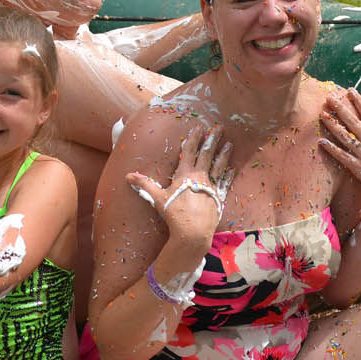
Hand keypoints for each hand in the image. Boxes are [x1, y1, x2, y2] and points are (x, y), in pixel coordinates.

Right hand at [126, 124, 233, 250]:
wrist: (193, 232)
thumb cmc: (174, 214)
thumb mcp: (157, 198)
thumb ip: (144, 185)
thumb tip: (128, 177)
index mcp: (185, 174)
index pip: (189, 151)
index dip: (193, 138)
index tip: (199, 127)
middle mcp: (200, 177)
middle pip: (207, 154)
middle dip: (212, 139)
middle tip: (219, 127)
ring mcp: (211, 186)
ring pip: (218, 166)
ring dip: (224, 153)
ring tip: (229, 143)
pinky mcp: (218, 197)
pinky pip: (224, 182)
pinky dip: (228, 174)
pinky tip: (232, 168)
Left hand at [319, 88, 360, 202]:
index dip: (359, 101)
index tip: (350, 89)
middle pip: (353, 121)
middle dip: (340, 108)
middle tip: (329, 97)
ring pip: (345, 136)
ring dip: (332, 125)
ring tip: (322, 114)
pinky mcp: (358, 167)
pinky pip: (342, 156)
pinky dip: (332, 149)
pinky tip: (322, 141)